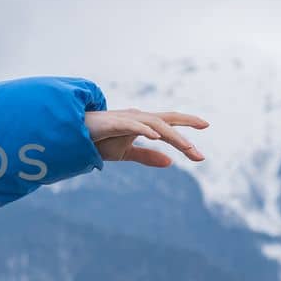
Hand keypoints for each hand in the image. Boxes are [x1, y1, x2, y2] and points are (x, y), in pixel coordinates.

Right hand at [84, 109, 207, 167]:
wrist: (74, 135)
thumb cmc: (99, 140)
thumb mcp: (126, 152)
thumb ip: (147, 156)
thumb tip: (170, 162)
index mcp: (144, 123)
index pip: (170, 122)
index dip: (188, 123)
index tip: (206, 126)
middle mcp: (139, 118)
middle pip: (168, 122)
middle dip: (185, 136)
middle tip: (200, 156)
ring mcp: (127, 119)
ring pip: (156, 124)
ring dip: (173, 135)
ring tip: (187, 146)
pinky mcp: (114, 122)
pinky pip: (133, 125)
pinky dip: (146, 129)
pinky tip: (157, 136)